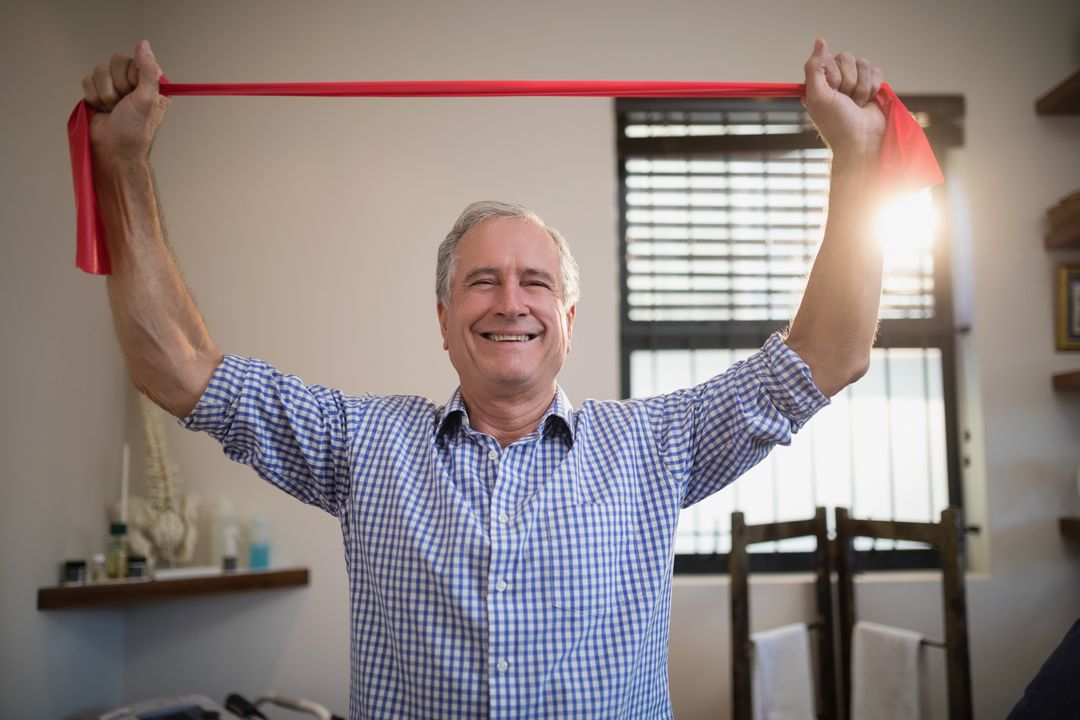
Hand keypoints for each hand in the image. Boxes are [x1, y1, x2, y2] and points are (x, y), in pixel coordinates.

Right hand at [82, 39, 169, 167]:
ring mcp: (113, 87)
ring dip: (105, 94)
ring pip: (99, 71)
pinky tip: (102, 110)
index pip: (134, 59)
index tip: (133, 93)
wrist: (114, 150)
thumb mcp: (148, 98)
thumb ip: (147, 69)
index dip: (130, 76)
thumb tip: (143, 43)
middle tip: (123, 104)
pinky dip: (93, 97)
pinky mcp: (96, 93)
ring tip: (113, 110)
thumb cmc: (135, 130)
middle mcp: (132, 82)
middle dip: (117, 86)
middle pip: (115, 61)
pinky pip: (87, 81)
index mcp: (149, 82)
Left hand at [802, 38, 884, 162]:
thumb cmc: (837, 122)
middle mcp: (836, 80)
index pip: (828, 58)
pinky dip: (873, 87)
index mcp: (819, 81)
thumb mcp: (817, 96)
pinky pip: (876, 71)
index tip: (833, 93)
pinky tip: (868, 103)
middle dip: (848, 81)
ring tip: (856, 104)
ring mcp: (854, 82)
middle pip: (846, 57)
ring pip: (863, 64)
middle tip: (845, 101)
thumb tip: (820, 40)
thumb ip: (814, 67)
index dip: (833, 75)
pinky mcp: (872, 86)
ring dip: (861, 87)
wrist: (862, 141)